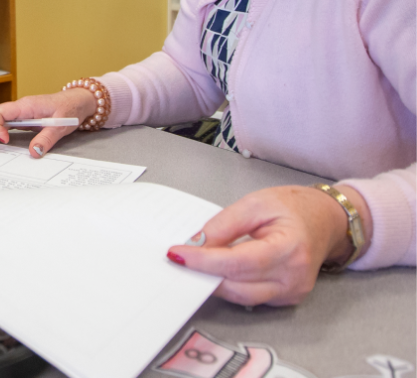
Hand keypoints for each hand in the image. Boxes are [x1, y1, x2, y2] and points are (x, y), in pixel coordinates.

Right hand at [0, 89, 97, 157]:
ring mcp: (21, 115)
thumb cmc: (70, 108)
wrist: (79, 101)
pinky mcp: (23, 120)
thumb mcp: (62, 125)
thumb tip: (33, 153)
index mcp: (26, 106)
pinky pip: (4, 125)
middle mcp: (20, 109)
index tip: (4, 139)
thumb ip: (47, 138)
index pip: (1, 112)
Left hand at [166, 185, 368, 305]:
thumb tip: (197, 243)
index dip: (204, 261)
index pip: (238, 263)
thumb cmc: (293, 208)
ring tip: (192, 264)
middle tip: (178, 259)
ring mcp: (291, 292)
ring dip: (213, 282)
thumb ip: (224, 224)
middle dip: (203, 273)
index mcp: (290, 249)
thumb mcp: (254, 203)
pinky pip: (249, 297)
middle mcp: (293, 278)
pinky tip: (214, 271)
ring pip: (241, 296)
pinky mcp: (285, 298)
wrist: (324, 220)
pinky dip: (228, 285)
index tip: (178, 254)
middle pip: (237, 285)